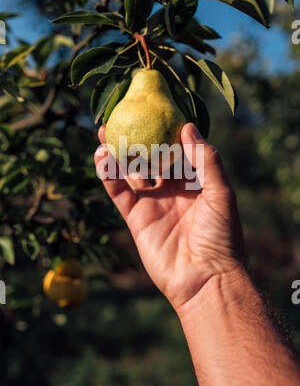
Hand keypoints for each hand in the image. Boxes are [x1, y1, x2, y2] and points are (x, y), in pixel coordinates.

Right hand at [94, 123, 244, 310]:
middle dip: (135, 136)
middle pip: (149, 156)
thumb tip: (187, 126)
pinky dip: (108, 176)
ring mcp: (152, 203)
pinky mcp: (136, 218)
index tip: (152, 107)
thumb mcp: (221, 193)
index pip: (176, 148)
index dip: (164, 128)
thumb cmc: (221, 235)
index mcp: (194, 180)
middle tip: (121, 115)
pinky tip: (102, 158)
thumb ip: (206, 159)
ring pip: (130, 171)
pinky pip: (119, 193)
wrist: (206, 278)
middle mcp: (171, 189)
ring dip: (117, 152)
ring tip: (105, 133)